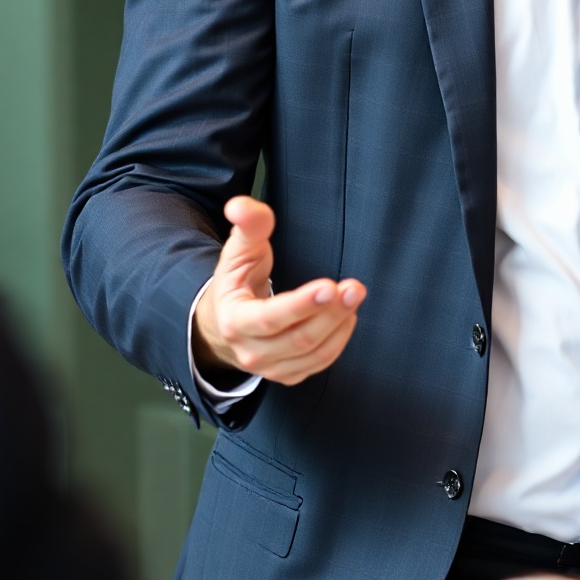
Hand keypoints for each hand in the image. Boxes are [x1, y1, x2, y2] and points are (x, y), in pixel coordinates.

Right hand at [191, 196, 366, 387]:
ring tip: (354, 296)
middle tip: (355, 287)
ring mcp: (269, 368)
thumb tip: (241, 205)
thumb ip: (248, 226)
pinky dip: (338, 340)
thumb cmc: (237, 281)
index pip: (271, 318)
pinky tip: (347, 317)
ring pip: (313, 353)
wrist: (224, 322)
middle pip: (299, 338)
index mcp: (234, 320)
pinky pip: (319, 363)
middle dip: (331, 312)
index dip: (302, 304)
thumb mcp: (238, 251)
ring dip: (340, 325)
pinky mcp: (287, 374)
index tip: (330, 285)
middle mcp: (250, 351)